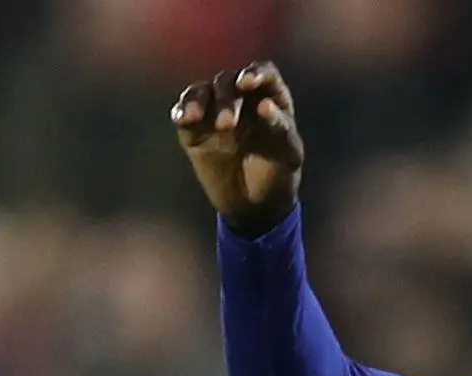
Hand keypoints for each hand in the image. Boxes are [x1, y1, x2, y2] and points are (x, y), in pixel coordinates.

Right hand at [172, 61, 304, 235]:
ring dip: (198, 100)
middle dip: (226, 99)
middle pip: (228, 82)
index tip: (247, 84)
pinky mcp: (195, 128)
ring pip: (203, 91)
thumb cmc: (278, 175)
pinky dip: (182, 111)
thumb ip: (281, 129)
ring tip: (195, 118)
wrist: (255, 206)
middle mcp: (241, 99)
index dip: (255, 72)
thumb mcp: (289, 155)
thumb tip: (264, 105)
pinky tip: (183, 119)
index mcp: (270, 99)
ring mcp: (215, 111)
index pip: (264, 72)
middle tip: (227, 125)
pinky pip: (184, 111)